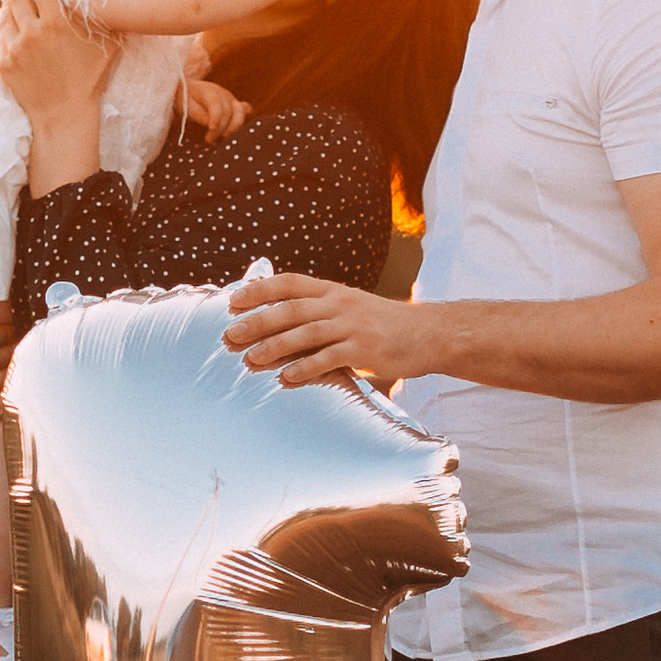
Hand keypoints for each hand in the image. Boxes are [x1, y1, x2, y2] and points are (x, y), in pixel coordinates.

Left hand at [0, 0, 115, 123]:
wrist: (64, 117)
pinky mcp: (4, 63)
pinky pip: (1, 35)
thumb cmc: (89, 82)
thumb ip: (108, 23)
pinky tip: (5, 16)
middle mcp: (31, 33)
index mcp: (56, 25)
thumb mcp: (105, 50)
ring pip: (6, 14)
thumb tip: (121, 4)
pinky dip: (3, 22)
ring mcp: (14, 48)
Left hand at [180, 74, 250, 140]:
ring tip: (221, 139)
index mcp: (208, 91)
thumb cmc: (186, 102)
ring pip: (240, 112)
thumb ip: (200, 116)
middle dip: (221, 128)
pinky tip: (231, 133)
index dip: (216, 117)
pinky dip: (241, 121)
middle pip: (229, 111)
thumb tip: (213, 126)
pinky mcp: (235, 105)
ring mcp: (231, 98)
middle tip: (209, 140)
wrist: (188, 91)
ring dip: (233, 128)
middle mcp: (223, 94)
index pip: (216, 103)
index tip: (211, 129)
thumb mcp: (186, 108)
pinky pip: (246, 110)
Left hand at [223, 267, 425, 389]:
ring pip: (307, 332)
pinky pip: (330, 358)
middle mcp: (340, 304)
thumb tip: (278, 324)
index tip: (233, 300)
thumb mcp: (350, 308)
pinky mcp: (365, 350)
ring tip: (252, 358)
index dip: (260, 289)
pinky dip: (306, 367)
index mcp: (333, 291)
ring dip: (276, 345)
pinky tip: (287, 377)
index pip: (289, 283)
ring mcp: (353, 326)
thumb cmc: (384, 325)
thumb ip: (319, 313)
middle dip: (258, 321)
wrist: (428, 334)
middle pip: (292, 309)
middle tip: (231, 334)